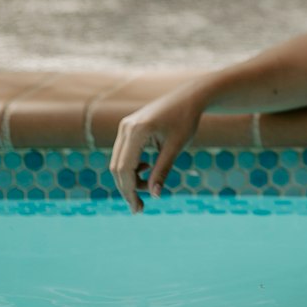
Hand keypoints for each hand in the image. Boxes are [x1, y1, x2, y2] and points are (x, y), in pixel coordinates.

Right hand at [109, 85, 204, 212]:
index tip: (139, 208)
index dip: (129, 191)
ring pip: (119, 161)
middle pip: (117, 167)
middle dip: (127, 189)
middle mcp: (126, 127)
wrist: (189, 97)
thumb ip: (163, 171)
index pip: (125, 169)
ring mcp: (125, 126)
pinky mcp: (128, 127)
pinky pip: (123, 153)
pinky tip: (147, 168)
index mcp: (137, 131)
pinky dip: (132, 166)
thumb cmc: (186, 120)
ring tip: (149, 186)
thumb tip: (155, 196)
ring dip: (130, 178)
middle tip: (140, 207)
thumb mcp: (176, 147)